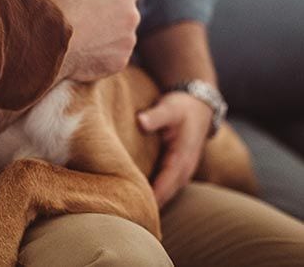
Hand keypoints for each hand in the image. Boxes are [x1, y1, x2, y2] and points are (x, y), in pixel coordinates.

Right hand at [49, 0, 140, 80]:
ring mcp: (128, 40)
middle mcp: (133, 14)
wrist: (43, 40)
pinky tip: (83, 53)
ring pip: (121, 39)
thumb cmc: (53, 4)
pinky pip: (115, 59)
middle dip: (109, 20)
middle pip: (125, 17)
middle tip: (82, 24)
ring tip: (81, 40)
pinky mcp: (120, 62)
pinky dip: (102, 58)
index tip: (87, 6)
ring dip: (107, 39)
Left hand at [138, 91, 212, 206]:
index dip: (150, 198)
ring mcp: (182, 172)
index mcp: (181, 159)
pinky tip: (135, 199)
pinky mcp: (176, 170)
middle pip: (164, 196)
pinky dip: (153, 194)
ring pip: (165, 194)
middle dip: (147, 207)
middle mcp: (183, 170)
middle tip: (123, 217)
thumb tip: (141, 122)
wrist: (200, 106)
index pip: (164, 186)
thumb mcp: (170, 108)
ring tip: (127, 214)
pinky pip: (164, 188)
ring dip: (150, 203)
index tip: (132, 208)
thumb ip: (155, 116)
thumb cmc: (182, 108)